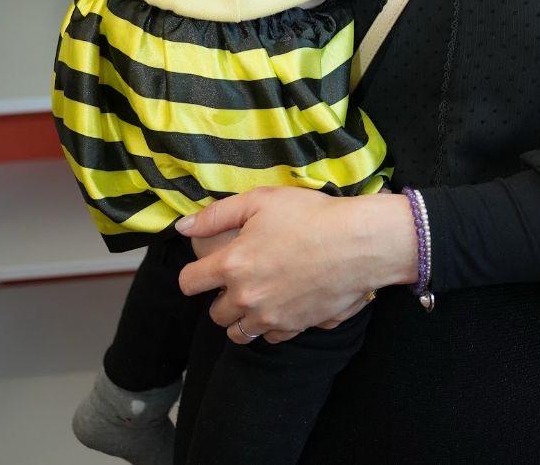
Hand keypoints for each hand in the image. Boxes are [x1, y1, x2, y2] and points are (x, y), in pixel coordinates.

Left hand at [176, 187, 418, 343]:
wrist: (357, 243)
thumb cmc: (310, 215)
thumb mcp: (261, 200)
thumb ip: (216, 214)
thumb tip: (182, 228)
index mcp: (232, 265)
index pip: (189, 283)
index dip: (193, 274)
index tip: (207, 268)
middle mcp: (245, 298)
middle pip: (214, 314)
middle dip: (221, 297)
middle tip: (241, 278)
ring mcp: (269, 317)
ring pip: (237, 333)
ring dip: (241, 317)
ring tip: (257, 296)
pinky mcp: (293, 328)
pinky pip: (269, 338)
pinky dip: (269, 326)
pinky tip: (282, 304)